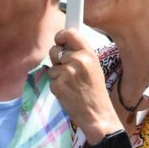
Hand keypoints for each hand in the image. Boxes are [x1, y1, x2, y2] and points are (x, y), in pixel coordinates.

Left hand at [48, 29, 122, 143]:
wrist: (97, 114)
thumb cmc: (95, 91)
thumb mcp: (94, 66)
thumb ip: (80, 54)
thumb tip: (64, 44)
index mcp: (88, 54)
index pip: (70, 33)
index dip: (61, 35)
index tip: (59, 39)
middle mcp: (78, 60)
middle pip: (55, 50)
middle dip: (57, 59)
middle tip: (67, 70)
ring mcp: (67, 73)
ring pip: (52, 67)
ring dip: (58, 75)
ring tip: (71, 84)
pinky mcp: (59, 85)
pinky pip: (51, 80)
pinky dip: (57, 86)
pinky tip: (68, 92)